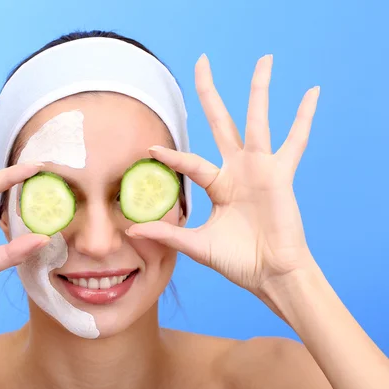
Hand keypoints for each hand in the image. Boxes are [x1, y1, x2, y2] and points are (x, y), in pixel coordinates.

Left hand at [126, 54, 320, 293]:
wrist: (270, 275)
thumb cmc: (238, 260)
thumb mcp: (196, 245)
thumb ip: (167, 233)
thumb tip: (131, 232)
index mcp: (218, 185)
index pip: (190, 162)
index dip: (171, 156)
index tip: (150, 150)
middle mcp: (237, 170)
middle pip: (220, 121)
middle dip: (210, 93)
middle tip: (201, 61)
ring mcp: (259, 169)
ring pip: (256, 121)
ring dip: (259, 90)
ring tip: (264, 59)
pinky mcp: (279, 174)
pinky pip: (295, 142)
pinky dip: (305, 118)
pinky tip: (312, 93)